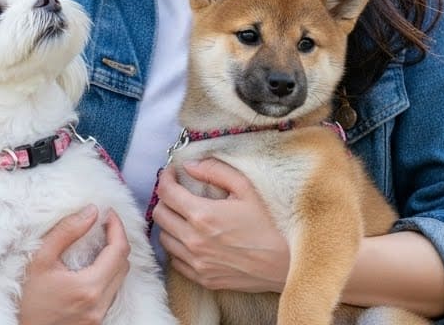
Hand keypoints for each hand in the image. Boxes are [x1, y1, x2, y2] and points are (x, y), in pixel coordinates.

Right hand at [17, 205, 131, 324]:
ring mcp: (99, 314)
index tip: (109, 213)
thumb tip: (91, 212)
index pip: (119, 250)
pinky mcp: (96, 320)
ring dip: (114, 258)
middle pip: (124, 264)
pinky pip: (112, 292)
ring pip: (120, 279)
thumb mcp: (40, 259)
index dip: (117, 227)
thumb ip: (67, 232)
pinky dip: (108, 274)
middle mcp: (100, 304)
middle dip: (117, 240)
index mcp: (89, 287)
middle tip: (104, 224)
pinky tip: (92, 266)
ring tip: (99, 242)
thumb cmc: (27, 300)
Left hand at [153, 158, 290, 292]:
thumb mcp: (246, 189)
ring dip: (170, 223)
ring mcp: (196, 262)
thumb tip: (190, 166)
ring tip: (185, 216)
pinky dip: (178, 247)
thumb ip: (215, 171)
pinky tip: (192, 238)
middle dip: (165, 199)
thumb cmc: (268, 224)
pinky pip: (175, 260)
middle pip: (159, 214)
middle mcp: (193, 240)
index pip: (166, 192)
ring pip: (163, 238)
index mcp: (202, 215)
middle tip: (178, 193)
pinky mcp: (202, 278)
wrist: (284, 263)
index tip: (172, 174)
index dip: (165, 178)